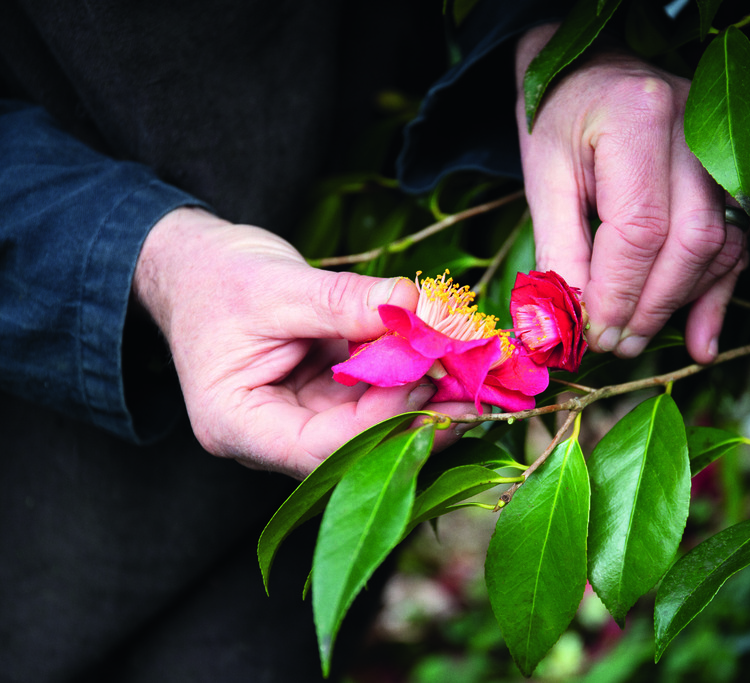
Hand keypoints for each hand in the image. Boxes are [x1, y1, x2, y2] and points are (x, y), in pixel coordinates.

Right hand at [132, 207, 471, 478]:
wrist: (193, 264)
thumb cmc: (216, 277)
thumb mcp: (280, 286)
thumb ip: (348, 302)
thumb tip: (418, 308)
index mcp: (237, 425)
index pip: (319, 449)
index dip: (382, 422)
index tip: (429, 381)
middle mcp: (270, 436)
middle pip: (354, 448)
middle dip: (416, 419)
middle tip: (476, 391)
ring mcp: (299, 419)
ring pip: (372, 427)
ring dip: (422, 401)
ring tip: (472, 374)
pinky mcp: (324, 398)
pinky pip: (373, 399)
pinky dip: (408, 379)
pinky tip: (447, 361)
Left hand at [515, 25, 747, 363]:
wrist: (596, 72)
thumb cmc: (561, 120)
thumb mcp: (544, 178)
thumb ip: (559, 251)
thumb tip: (566, 327)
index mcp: (638, 117)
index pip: (639, 227)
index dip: (617, 292)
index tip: (592, 334)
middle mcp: (696, 128)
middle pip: (691, 240)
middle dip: (652, 306)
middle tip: (616, 345)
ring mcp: (726, 149)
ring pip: (720, 246)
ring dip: (679, 303)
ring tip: (636, 339)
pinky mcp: (737, 175)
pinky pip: (737, 244)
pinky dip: (716, 295)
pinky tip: (700, 341)